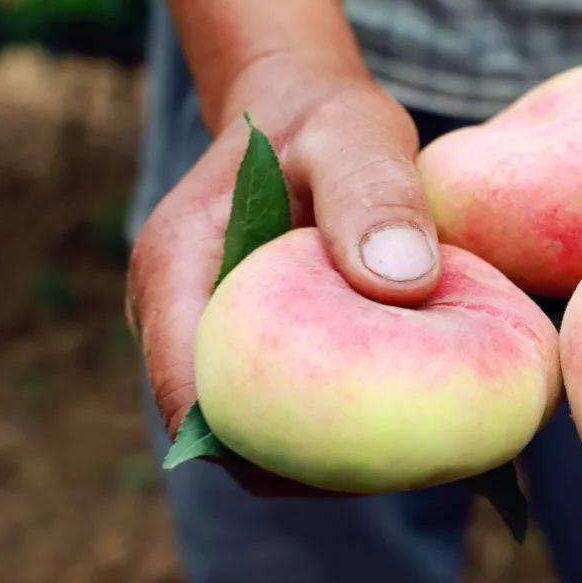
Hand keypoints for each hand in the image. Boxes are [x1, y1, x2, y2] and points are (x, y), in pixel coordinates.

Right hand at [126, 53, 439, 494]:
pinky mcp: (251, 344)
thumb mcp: (355, 136)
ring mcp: (211, 336)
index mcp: (176, 271)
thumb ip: (375, 194)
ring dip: (317, 452)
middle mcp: (179, 316)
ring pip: (250, 430)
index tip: (346, 464)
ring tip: (405, 450)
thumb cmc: (324, 121)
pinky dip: (330, 422)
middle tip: (393, 466)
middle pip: (220, 434)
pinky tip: (396, 417)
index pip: (186, 398)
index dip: (253, 452)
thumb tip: (402, 284)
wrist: (304, 116)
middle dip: (296, 465)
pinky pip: (278, 404)